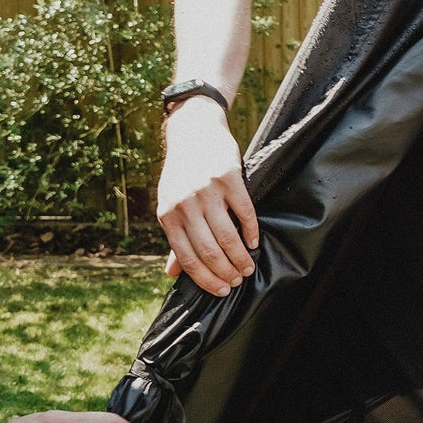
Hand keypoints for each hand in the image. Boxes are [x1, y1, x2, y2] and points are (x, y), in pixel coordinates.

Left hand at [157, 96, 258, 295]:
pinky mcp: (228, 177)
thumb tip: (171, 274)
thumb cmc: (182, 172)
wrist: (193, 131)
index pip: (187, 258)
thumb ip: (175, 238)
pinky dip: (251, 231)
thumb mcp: (171, 203)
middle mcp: (185, 204)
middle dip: (225, 272)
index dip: (205, 279)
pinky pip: (244, 212)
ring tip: (248, 267)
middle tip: (238, 281)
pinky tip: (254, 242)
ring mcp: (207, 190)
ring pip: (227, 236)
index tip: (220, 291)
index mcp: (168, 214)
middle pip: (208, 250)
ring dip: (240, 257)